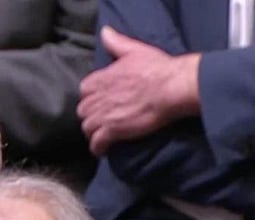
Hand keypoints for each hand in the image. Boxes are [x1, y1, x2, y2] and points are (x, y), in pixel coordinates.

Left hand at [77, 27, 200, 155]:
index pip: (84, 90)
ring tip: (101, 135)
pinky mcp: (112, 130)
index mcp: (101, 78)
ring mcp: (103, 115)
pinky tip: (103, 150)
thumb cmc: (157, 68)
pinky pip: (97, 143)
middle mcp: (98, 97)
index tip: (100, 100)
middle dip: (90, 115)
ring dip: (93, 132)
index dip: (91, 96)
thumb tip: (105, 33)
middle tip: (101, 119)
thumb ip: (116, 43)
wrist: (171, 88)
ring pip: (87, 127)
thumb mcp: (134, 50)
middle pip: (83, 110)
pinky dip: (98, 148)